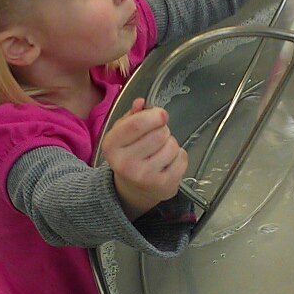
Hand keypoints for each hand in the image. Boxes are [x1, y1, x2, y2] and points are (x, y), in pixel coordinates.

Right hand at [102, 98, 188, 219]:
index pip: (136, 124)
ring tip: (161, 151)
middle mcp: (125, 163)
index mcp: (112, 146)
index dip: (154, 115)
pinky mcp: (164, 185)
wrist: (134, 190)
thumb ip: (131, 116)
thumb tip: (140, 103)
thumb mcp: (122, 134)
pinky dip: (179, 156)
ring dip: (171, 144)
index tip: (160, 115)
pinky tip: (168, 162)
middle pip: (159, 134)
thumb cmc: (130, 155)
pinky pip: (182, 158)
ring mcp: (145, 176)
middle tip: (157, 137)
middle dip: (162, 130)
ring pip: (172, 145)